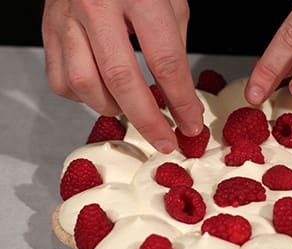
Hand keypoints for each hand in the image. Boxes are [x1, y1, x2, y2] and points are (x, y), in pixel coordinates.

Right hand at [42, 0, 203, 152]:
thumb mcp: (170, 2)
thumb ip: (173, 47)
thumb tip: (178, 96)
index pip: (165, 62)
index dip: (181, 101)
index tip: (191, 124)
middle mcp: (97, 6)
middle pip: (122, 80)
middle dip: (148, 120)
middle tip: (165, 140)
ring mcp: (67, 17)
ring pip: (85, 84)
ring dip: (113, 108)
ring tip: (132, 109)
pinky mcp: (49, 28)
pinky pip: (61, 79)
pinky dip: (83, 97)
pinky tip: (102, 92)